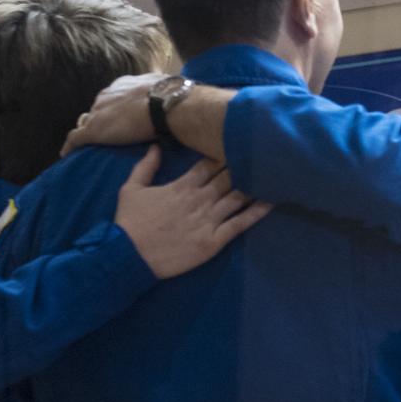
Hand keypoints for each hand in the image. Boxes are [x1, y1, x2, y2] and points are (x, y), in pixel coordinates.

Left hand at [61, 72, 166, 155]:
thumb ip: (161, 87)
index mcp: (122, 85)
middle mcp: (106, 95)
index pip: (112, 98)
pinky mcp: (93, 131)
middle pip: (97, 109)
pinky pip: (75, 139)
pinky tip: (67, 154)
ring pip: (84, 123)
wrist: (165, 103)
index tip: (120, 117)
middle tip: (108, 132)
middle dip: (101, 119)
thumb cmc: (170, 94)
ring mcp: (97, 113)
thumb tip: (174, 86)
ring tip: (87, 143)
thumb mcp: (164, 84)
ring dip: (85, 130)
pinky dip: (70, 146)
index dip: (115, 108)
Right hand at [115, 145, 271, 278]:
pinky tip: (271, 203)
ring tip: (272, 175)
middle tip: (260, 157)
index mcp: (182, 186)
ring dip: (254, 185)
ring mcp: (208, 220)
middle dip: (243, 167)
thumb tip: (156, 145)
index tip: (236, 146)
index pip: (209, 165)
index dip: (224, 155)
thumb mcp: (131, 188)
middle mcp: (199, 199)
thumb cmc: (129, 222)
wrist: (128, 255)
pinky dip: (256, 213)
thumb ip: (145, 166)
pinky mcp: (214, 240)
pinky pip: (240, 224)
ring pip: (237, 197)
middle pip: (228, 178)